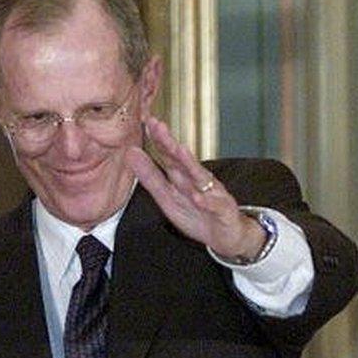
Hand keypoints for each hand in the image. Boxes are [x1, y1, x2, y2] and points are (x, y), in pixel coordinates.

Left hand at [124, 117, 266, 258]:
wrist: (226, 235)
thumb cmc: (196, 213)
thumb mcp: (166, 196)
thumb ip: (150, 177)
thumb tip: (131, 154)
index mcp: (182, 177)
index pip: (168, 155)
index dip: (157, 140)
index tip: (147, 122)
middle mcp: (197, 181)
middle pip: (182, 160)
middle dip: (170, 143)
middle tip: (158, 127)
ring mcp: (212, 194)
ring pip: (200, 178)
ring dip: (190, 164)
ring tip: (179, 151)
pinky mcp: (223, 211)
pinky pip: (215, 205)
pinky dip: (207, 201)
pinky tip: (199, 197)